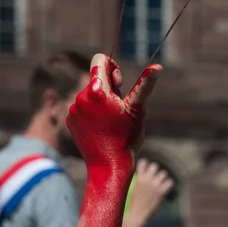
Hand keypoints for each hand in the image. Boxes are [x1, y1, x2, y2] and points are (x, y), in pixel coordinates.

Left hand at [67, 54, 161, 172]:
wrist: (109, 167)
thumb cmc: (126, 137)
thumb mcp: (138, 109)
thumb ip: (145, 84)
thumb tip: (157, 66)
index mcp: (96, 90)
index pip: (99, 60)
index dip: (113, 67)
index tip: (121, 83)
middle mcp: (80, 97)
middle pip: (96, 78)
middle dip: (110, 87)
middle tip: (119, 107)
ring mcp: (73, 110)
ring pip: (90, 94)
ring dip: (101, 101)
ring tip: (111, 120)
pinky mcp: (70, 121)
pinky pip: (82, 108)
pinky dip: (92, 112)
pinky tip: (101, 127)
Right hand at [128, 159, 173, 221]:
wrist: (138, 214)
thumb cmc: (135, 202)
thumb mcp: (135, 188)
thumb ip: (140, 179)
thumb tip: (146, 173)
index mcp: (139, 178)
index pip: (143, 162)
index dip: (146, 164)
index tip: (146, 168)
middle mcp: (147, 180)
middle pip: (154, 166)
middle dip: (155, 171)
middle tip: (155, 177)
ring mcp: (155, 185)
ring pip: (164, 173)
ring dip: (162, 178)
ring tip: (161, 183)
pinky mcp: (161, 192)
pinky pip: (170, 182)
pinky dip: (169, 185)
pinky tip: (166, 188)